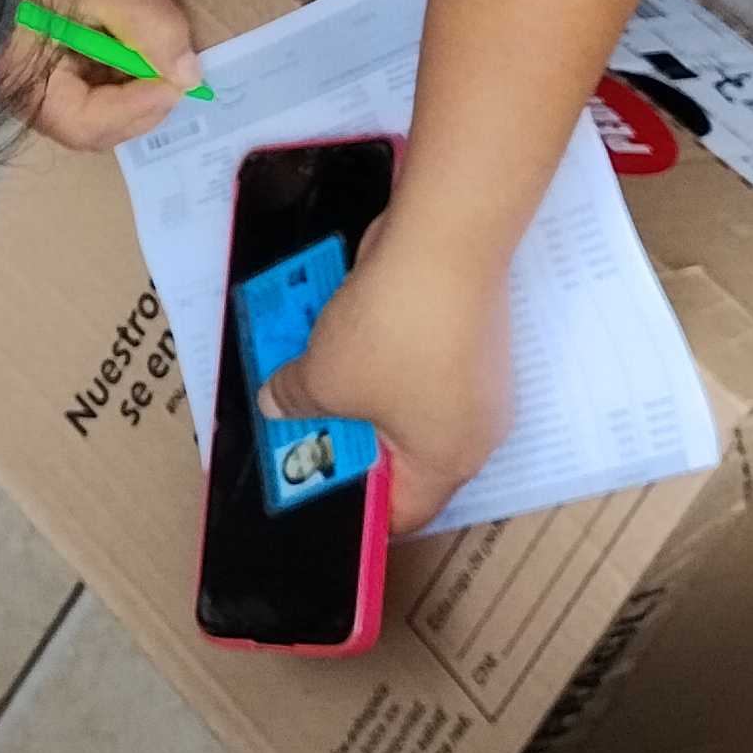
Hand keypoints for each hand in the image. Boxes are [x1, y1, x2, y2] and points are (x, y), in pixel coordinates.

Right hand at [3, 0, 205, 153]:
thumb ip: (147, 25)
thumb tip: (187, 74)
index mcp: (17, 78)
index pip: (85, 125)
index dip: (140, 108)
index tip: (181, 76)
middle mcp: (13, 80)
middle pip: (85, 115)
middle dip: (138, 95)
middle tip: (179, 65)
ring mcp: (16, 57)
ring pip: (82, 89)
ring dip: (127, 73)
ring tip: (161, 44)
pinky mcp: (24, 31)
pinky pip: (72, 59)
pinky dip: (108, 49)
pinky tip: (131, 24)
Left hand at [259, 227, 511, 534]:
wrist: (443, 241)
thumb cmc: (394, 330)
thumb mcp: (322, 379)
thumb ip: (295, 402)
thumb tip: (279, 406)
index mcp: (448, 459)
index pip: (404, 511)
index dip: (356, 507)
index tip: (313, 490)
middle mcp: (472, 425)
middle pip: (397, 449)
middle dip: (342, 434)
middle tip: (296, 425)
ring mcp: (472, 374)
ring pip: (397, 394)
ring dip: (349, 382)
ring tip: (301, 369)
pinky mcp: (461, 331)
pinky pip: (408, 354)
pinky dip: (369, 346)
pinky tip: (329, 326)